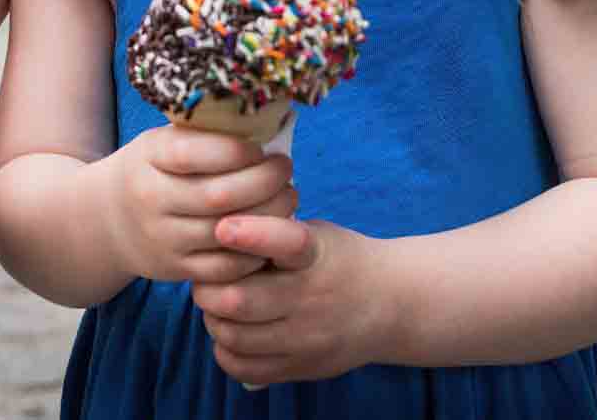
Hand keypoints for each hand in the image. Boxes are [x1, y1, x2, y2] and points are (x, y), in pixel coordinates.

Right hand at [101, 126, 297, 286]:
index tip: (265, 145)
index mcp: (150, 156)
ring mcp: (163, 238)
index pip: (196, 152)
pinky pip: (226, 267)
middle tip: (285, 169)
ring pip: (228, 232)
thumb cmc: (154, 169)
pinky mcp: (175, 269)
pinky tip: (270, 231)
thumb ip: (205, 133)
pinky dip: (256, 250)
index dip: (239, 150)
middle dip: (265, 182)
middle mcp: (152, 198)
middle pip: (220, 195)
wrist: (109, 219)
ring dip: (269, 215)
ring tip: (287, 197)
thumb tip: (268, 119)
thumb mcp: (164, 141)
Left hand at [194, 217, 385, 386]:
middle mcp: (311, 297)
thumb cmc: (339, 260)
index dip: (252, 234)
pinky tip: (232, 334)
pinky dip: (226, 351)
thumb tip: (213, 237)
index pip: (286, 241)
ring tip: (218, 308)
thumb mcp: (316, 235)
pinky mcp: (303, 366)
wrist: (391, 305)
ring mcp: (307, 337)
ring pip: (236, 336)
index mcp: (315, 254)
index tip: (223, 228)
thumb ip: (271, 234)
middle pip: (241, 300)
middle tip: (205, 282)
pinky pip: (245, 367)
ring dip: (214, 320)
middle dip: (208, 289)